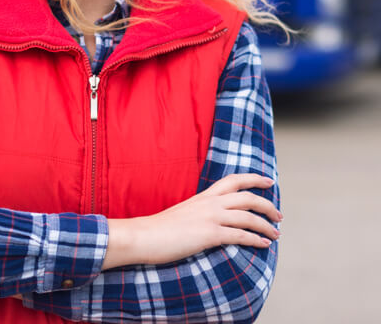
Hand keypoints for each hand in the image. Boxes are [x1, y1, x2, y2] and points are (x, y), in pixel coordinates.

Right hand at [103, 173, 280, 269]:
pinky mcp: (209, 234)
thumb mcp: (183, 213)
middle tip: (279, 215)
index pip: (233, 180)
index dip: (253, 178)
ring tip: (276, 233)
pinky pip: (240, 235)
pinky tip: (264, 244)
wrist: (144, 235)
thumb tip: (208, 220)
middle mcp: (209, 203)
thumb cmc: (160, 228)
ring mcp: (210, 217)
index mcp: (203, 196)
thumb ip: (198, 212)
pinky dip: (256, 239)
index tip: (268, 181)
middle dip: (267, 204)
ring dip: (266, 225)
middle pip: (247, 197)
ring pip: (248, 216)